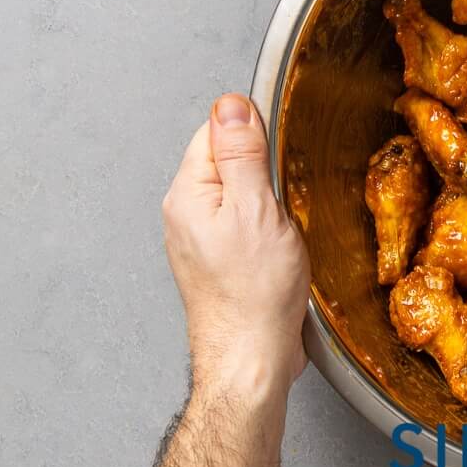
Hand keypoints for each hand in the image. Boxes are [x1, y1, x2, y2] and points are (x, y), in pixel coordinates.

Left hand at [162, 94, 310, 403]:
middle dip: (263, 168)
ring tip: (281, 227)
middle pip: (228, 159)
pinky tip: (279, 244)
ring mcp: (200, 239)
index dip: (254, 135)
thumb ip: (242, 153)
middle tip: (281, 198)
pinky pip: (244, 219)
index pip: (216, 130)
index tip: (275, 159)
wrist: (252, 361)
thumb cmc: (255, 295)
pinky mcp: (219, 259)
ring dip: (268, 199)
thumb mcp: (257, 209)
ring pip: (240, 191)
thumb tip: (231, 105)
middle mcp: (186, 214)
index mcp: (187, 194)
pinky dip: (266, 223)